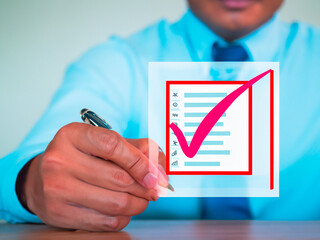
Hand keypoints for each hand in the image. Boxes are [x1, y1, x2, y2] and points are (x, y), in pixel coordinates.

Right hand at [18, 122, 167, 230]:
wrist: (40, 180)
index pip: (114, 145)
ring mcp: (57, 188)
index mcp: (72, 135)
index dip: (141, 162)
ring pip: (116, 203)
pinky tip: (124, 209)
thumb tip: (159, 164)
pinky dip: (124, 217)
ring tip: (143, 199)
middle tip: (156, 189)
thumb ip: (134, 148)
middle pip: (119, 178)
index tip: (156, 174)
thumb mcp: (101, 143)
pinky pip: (106, 221)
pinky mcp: (59, 212)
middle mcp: (60, 160)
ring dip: (138, 204)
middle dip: (146, 187)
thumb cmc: (78, 157)